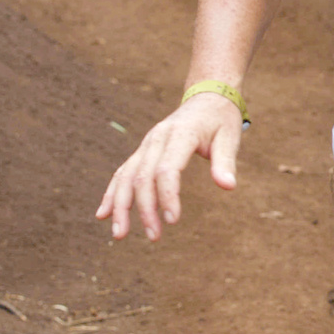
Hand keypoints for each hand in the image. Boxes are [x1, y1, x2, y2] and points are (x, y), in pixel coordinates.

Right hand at [95, 92, 243, 239]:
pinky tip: (103, 214)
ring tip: (120, 235)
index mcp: (181, 134)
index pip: (167, 169)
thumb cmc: (221, 119)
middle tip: (154, 236)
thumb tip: (228, 187)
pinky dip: (111, 193)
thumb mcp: (230, 136)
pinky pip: (122, 172)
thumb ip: (226, 161)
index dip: (167, 195)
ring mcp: (147, 143)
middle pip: (143, 176)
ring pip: (126, 176)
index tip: (173, 220)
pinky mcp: (143, 150)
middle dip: (145, 209)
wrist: (208, 96)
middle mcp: (158, 137)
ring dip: (121, 206)